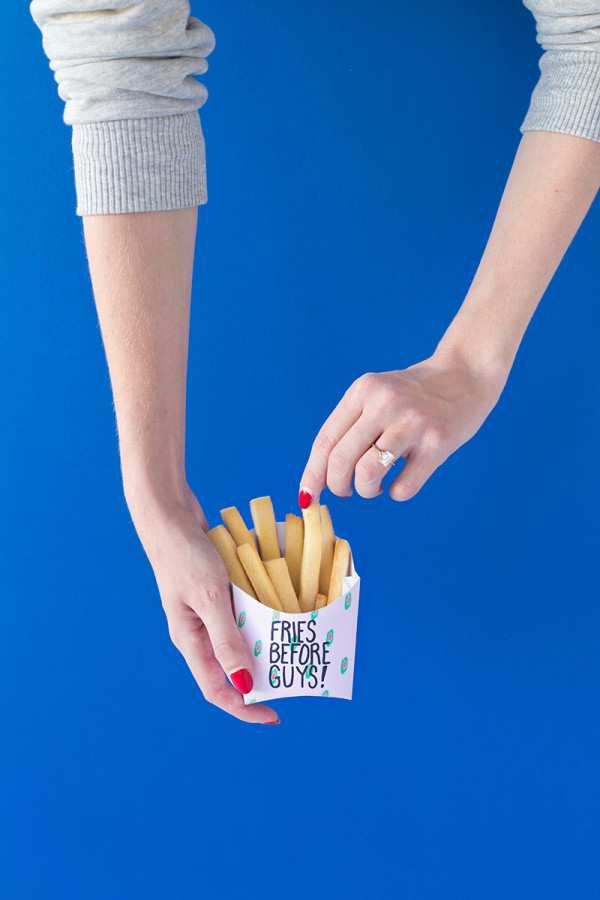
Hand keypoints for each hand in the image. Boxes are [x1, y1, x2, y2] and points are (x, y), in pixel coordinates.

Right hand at [127, 486, 279, 723]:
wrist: (168, 513)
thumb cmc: (185, 554)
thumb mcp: (211, 597)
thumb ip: (226, 640)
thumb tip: (243, 686)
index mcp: (191, 641)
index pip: (218, 690)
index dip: (245, 708)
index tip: (275, 715)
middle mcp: (197, 632)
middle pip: (230, 670)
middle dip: (258, 681)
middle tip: (291, 681)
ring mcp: (206, 612)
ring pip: (237, 642)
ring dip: (262, 649)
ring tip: (290, 652)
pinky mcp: (214, 592)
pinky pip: (240, 616)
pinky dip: (259, 620)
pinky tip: (278, 614)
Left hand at [298, 349, 508, 504]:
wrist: (466, 374)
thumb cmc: (414, 394)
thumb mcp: (377, 394)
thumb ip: (351, 425)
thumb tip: (320, 476)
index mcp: (363, 391)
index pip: (325, 440)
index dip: (312, 474)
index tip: (308, 496)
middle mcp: (384, 404)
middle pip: (340, 460)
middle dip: (337, 486)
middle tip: (347, 490)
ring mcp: (412, 423)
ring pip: (366, 474)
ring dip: (365, 491)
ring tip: (374, 486)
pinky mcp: (437, 443)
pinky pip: (403, 487)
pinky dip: (395, 493)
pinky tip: (399, 484)